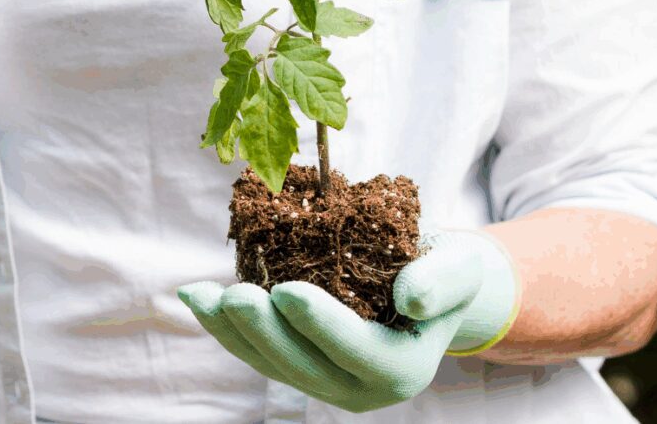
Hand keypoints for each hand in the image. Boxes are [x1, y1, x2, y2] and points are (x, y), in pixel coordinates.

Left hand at [178, 231, 520, 412]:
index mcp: (403, 369)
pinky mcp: (295, 366)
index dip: (320, 324)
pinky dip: (223, 326)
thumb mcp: (459, 267)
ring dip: (231, 331)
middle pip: (303, 366)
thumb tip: (410, 296)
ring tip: (203, 294)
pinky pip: (253, 351)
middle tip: (235, 294)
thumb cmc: (443, 270)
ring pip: (269, 362)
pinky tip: (196, 297)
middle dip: (263, 331)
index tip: (286, 290)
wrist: (424, 283)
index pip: (358, 351)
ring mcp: (323, 382)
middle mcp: (360, 389)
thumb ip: (442, 281)